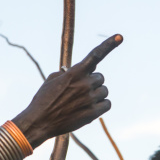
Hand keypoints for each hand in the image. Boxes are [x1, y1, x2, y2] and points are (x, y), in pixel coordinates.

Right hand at [12, 34, 121, 148]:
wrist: (39, 122)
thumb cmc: (43, 100)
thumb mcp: (52, 80)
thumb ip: (68, 73)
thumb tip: (79, 71)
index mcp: (74, 73)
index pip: (95, 55)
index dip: (108, 45)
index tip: (120, 37)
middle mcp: (84, 84)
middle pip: (100, 78)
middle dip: (92, 82)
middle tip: (78, 91)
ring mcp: (89, 99)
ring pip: (104, 91)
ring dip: (96, 94)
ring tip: (81, 102)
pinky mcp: (93, 113)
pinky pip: (107, 104)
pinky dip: (101, 105)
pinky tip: (88, 109)